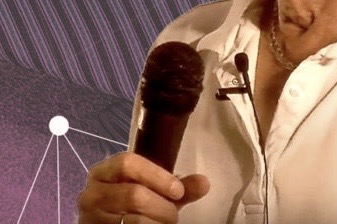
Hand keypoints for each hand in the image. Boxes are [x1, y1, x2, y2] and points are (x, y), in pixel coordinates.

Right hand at [78, 151, 209, 223]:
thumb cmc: (131, 204)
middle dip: (161, 206)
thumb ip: (178, 187)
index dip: (156, 175)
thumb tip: (204, 183)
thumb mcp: (154, 192)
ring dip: (155, 223)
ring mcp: (89, 217)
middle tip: (174, 215)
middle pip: (133, 194)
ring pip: (130, 219)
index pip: (128, 162)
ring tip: (164, 223)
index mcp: (104, 171)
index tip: (178, 191)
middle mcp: (92, 192)